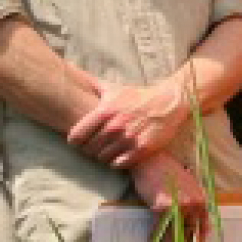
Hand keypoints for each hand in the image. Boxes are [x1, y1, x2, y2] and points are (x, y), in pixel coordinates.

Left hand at [71, 73, 192, 167]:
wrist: (169, 102)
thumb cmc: (138, 96)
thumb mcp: (114, 89)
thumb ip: (93, 88)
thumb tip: (72, 77)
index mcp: (104, 111)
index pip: (76, 136)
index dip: (75, 141)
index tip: (79, 142)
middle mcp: (115, 126)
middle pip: (89, 149)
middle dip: (90, 150)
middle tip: (95, 148)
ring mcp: (129, 138)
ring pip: (103, 158)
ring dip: (103, 157)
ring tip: (108, 151)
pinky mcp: (143, 149)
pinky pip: (119, 164)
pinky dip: (117, 162)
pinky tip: (119, 156)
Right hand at [131, 150, 212, 241]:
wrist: (151, 160)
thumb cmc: (167, 174)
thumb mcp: (188, 189)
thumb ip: (194, 206)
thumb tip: (195, 228)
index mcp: (202, 201)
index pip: (203, 229)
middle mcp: (194, 205)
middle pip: (189, 234)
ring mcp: (178, 207)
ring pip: (174, 234)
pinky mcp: (162, 207)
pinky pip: (160, 228)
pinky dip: (155, 237)